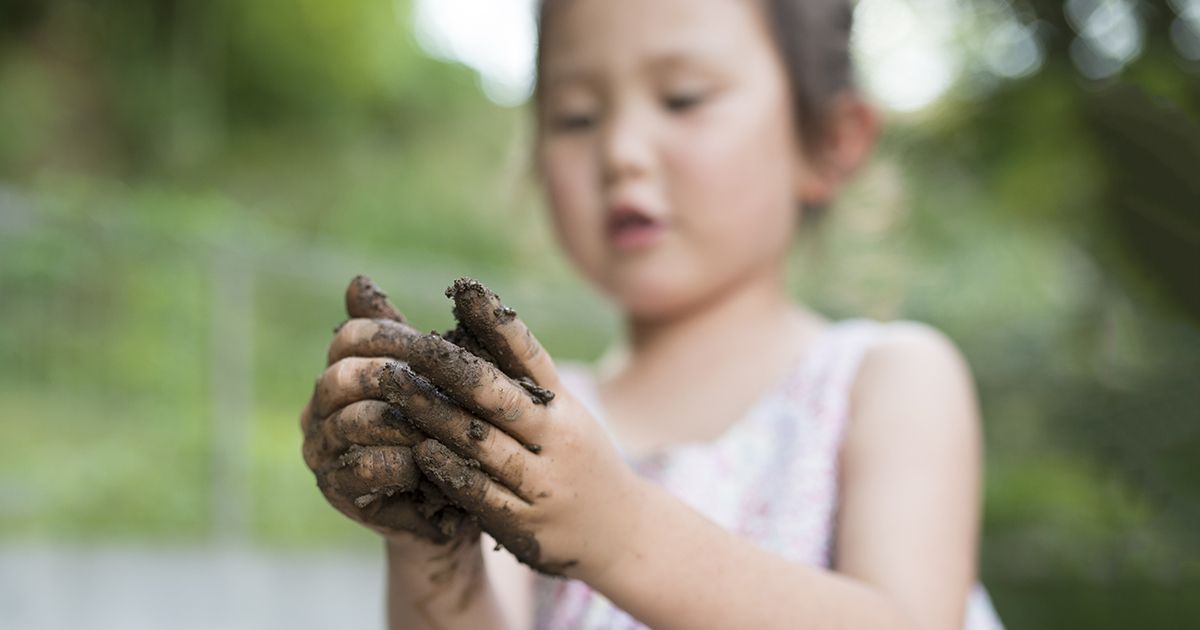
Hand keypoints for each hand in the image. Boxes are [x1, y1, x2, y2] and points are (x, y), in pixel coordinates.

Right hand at [300, 276, 475, 547]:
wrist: (456, 501)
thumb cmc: (448, 429)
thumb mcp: (435, 376)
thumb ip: (402, 336)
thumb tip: (355, 280)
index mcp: (342, 370)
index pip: (350, 337)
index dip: (392, 336)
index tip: (436, 345)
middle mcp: (320, 407)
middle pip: (343, 376)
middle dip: (395, 377)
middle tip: (440, 385)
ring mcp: (322, 449)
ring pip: (353, 421)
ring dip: (403, 422)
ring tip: (443, 425)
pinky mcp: (335, 490)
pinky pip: (358, 467)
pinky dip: (398, 462)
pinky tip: (429, 461)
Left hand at [395, 278, 648, 578]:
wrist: (624, 534)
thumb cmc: (577, 460)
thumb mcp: (563, 416)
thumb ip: (521, 381)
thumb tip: (468, 322)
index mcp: (565, 406)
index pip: (531, 356)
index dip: (497, 322)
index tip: (465, 289)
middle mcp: (558, 438)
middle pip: (501, 395)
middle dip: (452, 367)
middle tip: (409, 343)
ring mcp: (544, 482)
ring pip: (485, 443)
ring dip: (436, 414)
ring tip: (395, 387)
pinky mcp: (527, 524)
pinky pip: (483, 494)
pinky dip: (451, 470)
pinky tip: (420, 451)